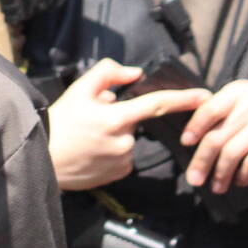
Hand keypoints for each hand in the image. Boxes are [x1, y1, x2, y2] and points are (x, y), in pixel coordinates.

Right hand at [46, 59, 210, 190]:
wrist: (41, 159)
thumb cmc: (58, 122)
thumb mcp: (77, 90)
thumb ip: (107, 74)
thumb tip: (134, 73)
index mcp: (115, 117)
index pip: (157, 104)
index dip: (183, 99)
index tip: (206, 96)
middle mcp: (124, 140)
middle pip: (133, 121)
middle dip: (118, 118)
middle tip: (90, 122)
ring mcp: (123, 159)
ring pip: (128, 140)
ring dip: (114, 136)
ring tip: (87, 139)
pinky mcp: (119, 173)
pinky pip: (124, 157)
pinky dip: (112, 152)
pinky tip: (91, 153)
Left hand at [180, 80, 247, 194]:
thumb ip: (224, 110)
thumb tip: (191, 138)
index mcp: (239, 91)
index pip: (208, 109)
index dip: (194, 127)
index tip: (184, 143)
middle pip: (216, 137)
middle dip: (201, 161)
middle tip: (193, 179)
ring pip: (231, 153)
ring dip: (221, 174)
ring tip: (216, 187)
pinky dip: (243, 175)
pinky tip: (239, 181)